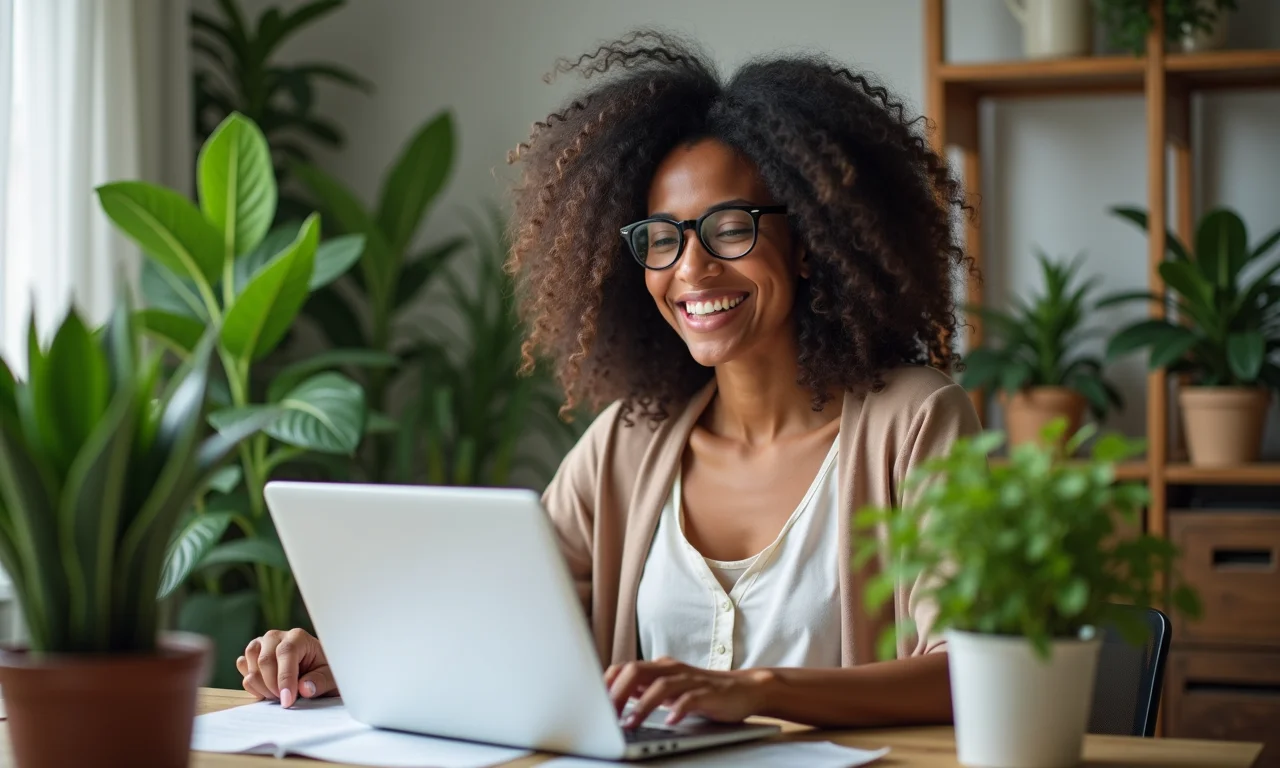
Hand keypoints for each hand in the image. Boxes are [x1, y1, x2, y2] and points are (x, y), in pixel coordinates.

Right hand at [237, 628, 337, 707]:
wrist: (314, 670)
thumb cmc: (323, 672)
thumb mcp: (330, 678)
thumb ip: (319, 682)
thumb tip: (305, 688)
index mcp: (298, 637)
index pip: (286, 653)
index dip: (285, 679)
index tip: (287, 700)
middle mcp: (276, 637)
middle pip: (265, 660)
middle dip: (273, 686)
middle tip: (285, 700)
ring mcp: (261, 644)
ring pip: (251, 665)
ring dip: (262, 686)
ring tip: (278, 694)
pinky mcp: (251, 654)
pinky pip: (242, 667)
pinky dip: (252, 683)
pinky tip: (267, 689)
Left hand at [604, 657, 770, 727]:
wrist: (744, 689)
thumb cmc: (702, 691)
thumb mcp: (669, 689)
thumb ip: (645, 689)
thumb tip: (614, 695)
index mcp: (659, 668)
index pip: (625, 668)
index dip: (607, 683)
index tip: (592, 702)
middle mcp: (672, 670)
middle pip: (637, 672)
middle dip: (618, 694)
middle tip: (605, 716)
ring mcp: (690, 680)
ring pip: (660, 686)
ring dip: (642, 706)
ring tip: (630, 724)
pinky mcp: (708, 693)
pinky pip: (690, 699)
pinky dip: (678, 710)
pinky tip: (671, 721)